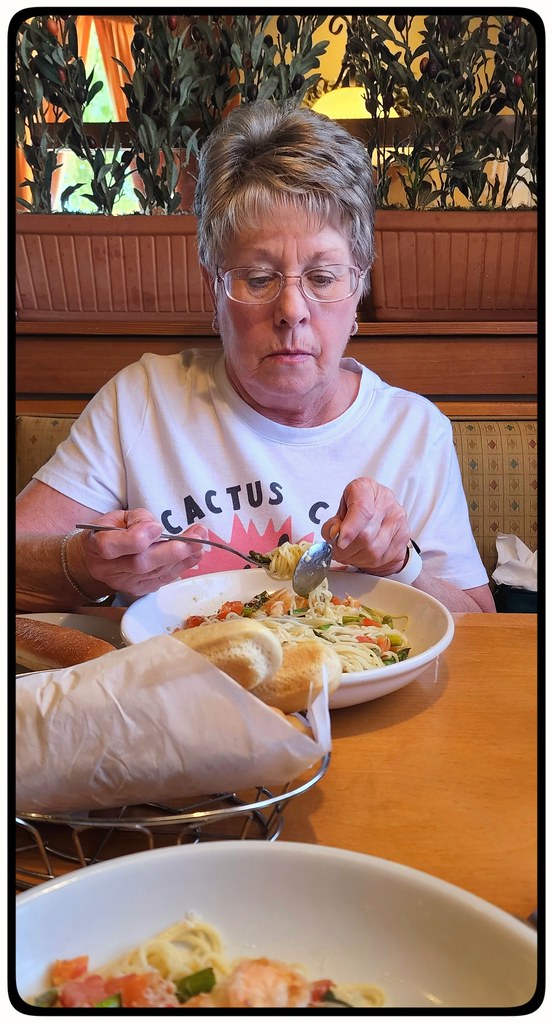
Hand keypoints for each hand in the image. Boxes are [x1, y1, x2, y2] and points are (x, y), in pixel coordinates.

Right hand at [70, 508, 207, 596]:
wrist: (98, 559)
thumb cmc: (110, 532)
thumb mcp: (118, 517)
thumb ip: (138, 519)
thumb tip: (158, 529)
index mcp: (96, 544)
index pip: (111, 546)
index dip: (136, 538)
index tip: (158, 528)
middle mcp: (108, 568)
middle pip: (140, 563)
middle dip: (172, 551)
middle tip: (197, 537)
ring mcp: (123, 583)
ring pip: (155, 573)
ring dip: (183, 558)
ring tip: (200, 542)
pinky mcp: (138, 590)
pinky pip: (162, 580)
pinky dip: (181, 567)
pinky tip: (195, 555)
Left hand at [322, 478, 410, 574]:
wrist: (379, 512)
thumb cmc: (355, 509)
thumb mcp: (338, 512)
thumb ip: (332, 524)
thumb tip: (334, 534)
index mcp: (365, 488)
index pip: (362, 509)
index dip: (350, 529)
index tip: (340, 542)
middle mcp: (385, 501)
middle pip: (366, 535)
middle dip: (347, 550)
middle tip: (338, 551)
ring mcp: (398, 518)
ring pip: (374, 550)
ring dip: (356, 558)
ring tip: (349, 554)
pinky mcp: (404, 535)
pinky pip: (382, 558)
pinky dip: (368, 562)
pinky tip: (362, 555)